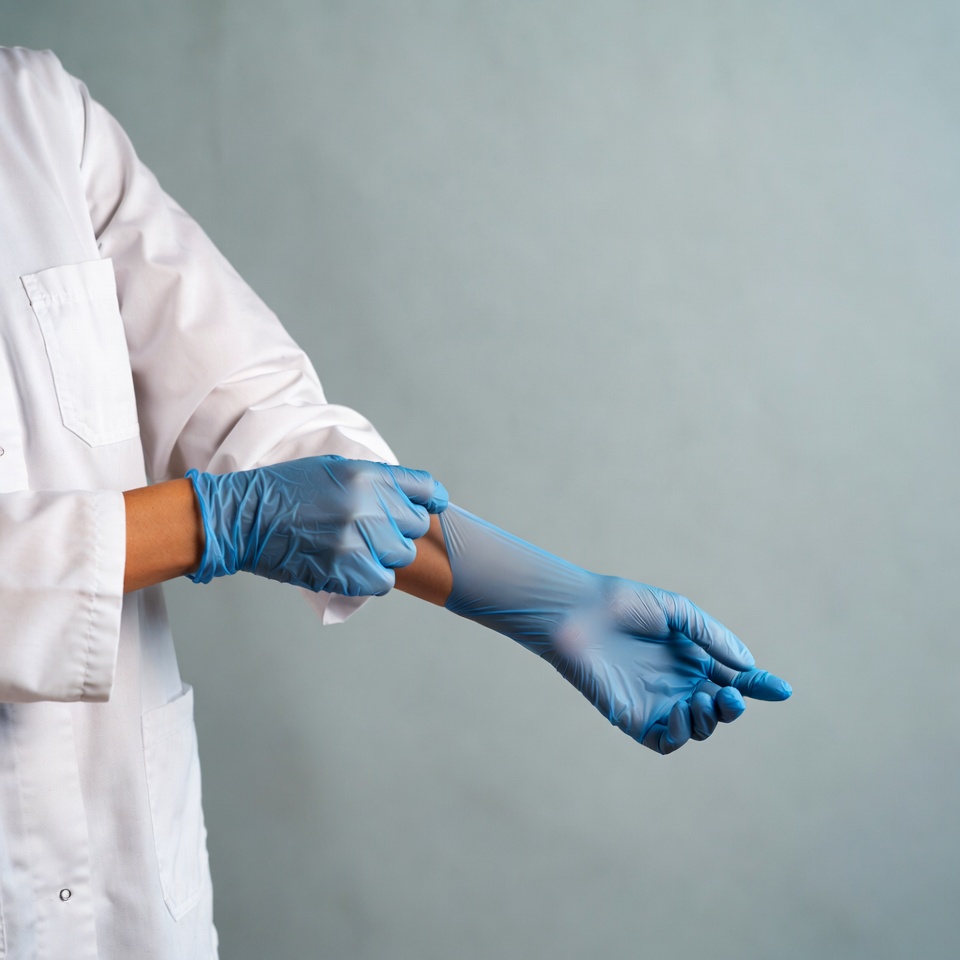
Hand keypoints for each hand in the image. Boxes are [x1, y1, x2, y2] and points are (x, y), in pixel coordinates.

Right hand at [187, 456, 447, 594]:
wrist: (242, 518)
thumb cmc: (282, 491)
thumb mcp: (330, 469)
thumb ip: (371, 481)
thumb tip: (407, 499)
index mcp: (366, 474)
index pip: (425, 488)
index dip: (429, 501)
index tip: (429, 508)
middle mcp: (368, 503)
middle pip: (416, 526)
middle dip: (398, 531)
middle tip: (370, 533)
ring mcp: (359, 537)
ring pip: (402, 556)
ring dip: (383, 557)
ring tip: (353, 550)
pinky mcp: (347, 568)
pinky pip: (384, 582)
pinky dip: (370, 579)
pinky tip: (347, 568)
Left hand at [439, 505, 790, 753]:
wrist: (576, 613)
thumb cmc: (622, 604)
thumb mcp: (676, 612)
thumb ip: (712, 637)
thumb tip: (748, 666)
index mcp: (692, 656)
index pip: (734, 678)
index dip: (759, 685)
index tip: (781, 690)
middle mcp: (678, 682)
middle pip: (721, 708)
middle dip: (734, 706)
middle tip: (732, 696)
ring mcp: (657, 702)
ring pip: (700, 727)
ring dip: (710, 720)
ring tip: (702, 700)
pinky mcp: (633, 718)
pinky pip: (668, 739)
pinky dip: (683, 733)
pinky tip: (682, 712)